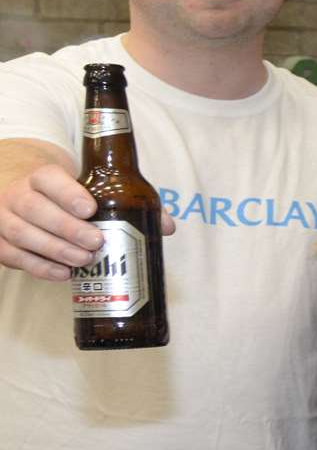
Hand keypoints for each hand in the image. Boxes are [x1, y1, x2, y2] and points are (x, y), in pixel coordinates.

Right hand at [0, 163, 175, 279]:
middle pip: (34, 209)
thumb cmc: (66, 194)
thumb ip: (128, 202)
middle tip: (96, 242)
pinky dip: (38, 267)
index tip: (91, 208)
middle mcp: (16, 194)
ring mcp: (3, 218)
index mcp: (40, 176)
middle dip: (66, 228)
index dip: (67, 193)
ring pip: (21, 233)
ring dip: (54, 250)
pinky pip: (13, 256)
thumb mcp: (90, 188)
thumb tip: (166, 227)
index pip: (48, 179)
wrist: (21, 190)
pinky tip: (63, 274)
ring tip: (84, 261)